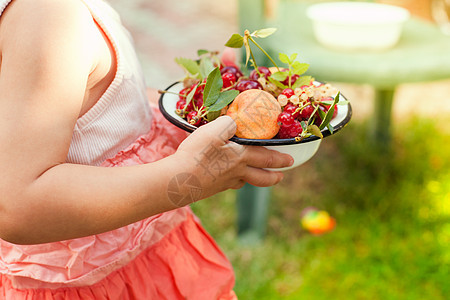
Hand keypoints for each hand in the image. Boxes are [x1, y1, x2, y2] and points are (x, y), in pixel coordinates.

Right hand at [174, 116, 293, 199]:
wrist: (178, 181)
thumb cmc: (197, 154)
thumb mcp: (213, 130)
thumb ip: (228, 123)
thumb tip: (234, 122)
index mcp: (241, 157)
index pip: (266, 158)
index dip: (280, 159)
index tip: (291, 160)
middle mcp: (237, 172)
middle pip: (261, 177)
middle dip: (273, 176)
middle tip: (282, 176)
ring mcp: (224, 183)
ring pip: (246, 182)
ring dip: (255, 180)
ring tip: (257, 177)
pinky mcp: (212, 188)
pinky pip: (230, 184)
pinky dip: (235, 182)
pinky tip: (229, 178)